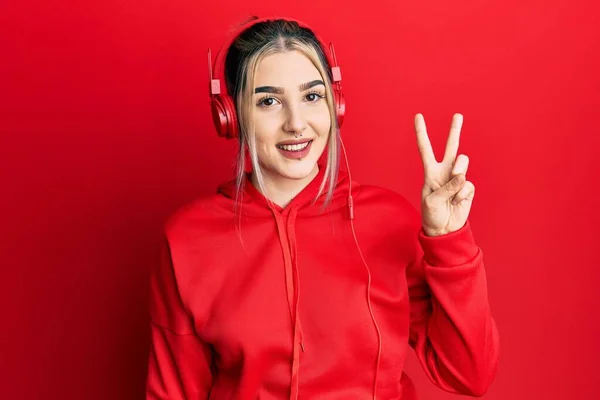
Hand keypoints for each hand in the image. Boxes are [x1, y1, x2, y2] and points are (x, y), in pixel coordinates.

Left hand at [414, 113, 474, 236]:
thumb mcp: (432, 201)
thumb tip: (461, 177)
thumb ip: (446, 187)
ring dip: (459, 170)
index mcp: (430, 172)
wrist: (444, 230)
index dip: (421, 133)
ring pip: (463, 162)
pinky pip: (468, 184)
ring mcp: (457, 179)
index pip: (425, 149)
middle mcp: (444, 172)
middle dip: (455, 131)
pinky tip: (457, 202)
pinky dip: (462, 194)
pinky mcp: (467, 188)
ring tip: (454, 183)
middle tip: (457, 115)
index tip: (418, 116)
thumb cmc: (431, 215)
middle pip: (451, 147)